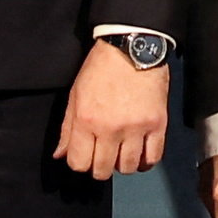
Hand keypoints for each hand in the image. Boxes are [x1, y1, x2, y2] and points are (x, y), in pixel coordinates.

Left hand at [57, 44, 172, 180]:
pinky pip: (152, 158)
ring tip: (122, 151)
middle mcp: (110, 128)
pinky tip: (140, 154)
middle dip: (100, 167)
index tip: (85, 157)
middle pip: (102, 170)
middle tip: (104, 155)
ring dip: (123, 164)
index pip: (78, 163)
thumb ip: (67, 128)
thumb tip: (60, 154)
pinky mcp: (157, 124)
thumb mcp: (76, 95)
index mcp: (86, 119)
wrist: (132, 48)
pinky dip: (145, 162)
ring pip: (127, 167)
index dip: (80, 163)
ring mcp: (136, 127)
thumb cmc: (101, 68)